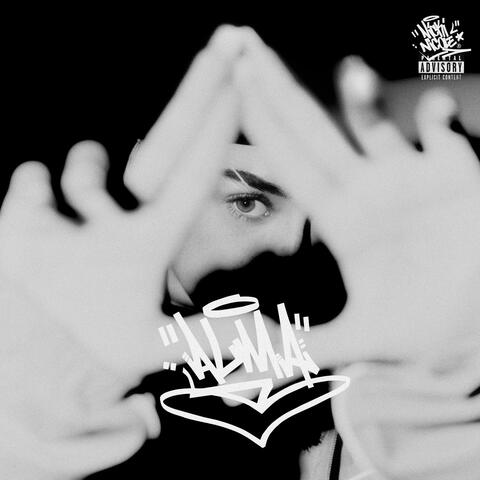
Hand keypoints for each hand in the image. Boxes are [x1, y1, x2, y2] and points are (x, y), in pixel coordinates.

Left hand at [0, 26, 244, 381]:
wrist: (32, 369)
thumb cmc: (99, 353)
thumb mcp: (163, 344)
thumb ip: (219, 334)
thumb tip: (279, 333)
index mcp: (146, 245)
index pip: (195, 175)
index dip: (221, 125)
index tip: (241, 80)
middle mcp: (106, 222)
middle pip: (161, 143)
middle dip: (197, 90)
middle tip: (225, 42)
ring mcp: (60, 220)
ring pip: (85, 172)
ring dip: (90, 163)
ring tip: (91, 156)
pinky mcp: (18, 228)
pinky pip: (27, 192)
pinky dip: (31, 185)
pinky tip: (33, 179)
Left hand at [232, 30, 479, 373]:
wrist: (475, 331)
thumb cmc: (419, 330)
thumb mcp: (355, 339)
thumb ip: (298, 349)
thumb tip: (235, 374)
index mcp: (340, 219)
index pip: (289, 163)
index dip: (259, 125)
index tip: (230, 85)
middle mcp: (369, 190)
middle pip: (316, 132)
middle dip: (281, 91)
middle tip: (245, 46)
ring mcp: (413, 179)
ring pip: (380, 129)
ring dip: (364, 102)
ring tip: (345, 72)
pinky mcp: (460, 177)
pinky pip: (447, 140)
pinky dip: (439, 125)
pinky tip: (431, 116)